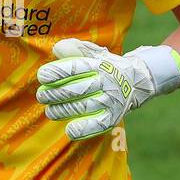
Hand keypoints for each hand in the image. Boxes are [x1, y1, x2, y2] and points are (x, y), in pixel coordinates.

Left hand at [35, 38, 179, 139]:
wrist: (137, 80)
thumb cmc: (106, 66)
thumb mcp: (94, 53)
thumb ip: (75, 49)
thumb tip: (57, 49)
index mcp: (99, 65)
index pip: (77, 68)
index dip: (58, 72)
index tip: (42, 76)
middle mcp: (106, 82)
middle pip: (77, 89)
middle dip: (55, 93)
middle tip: (41, 95)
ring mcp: (111, 100)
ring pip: (84, 107)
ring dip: (63, 111)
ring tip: (50, 111)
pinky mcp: (114, 116)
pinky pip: (98, 124)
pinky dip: (84, 129)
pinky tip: (69, 130)